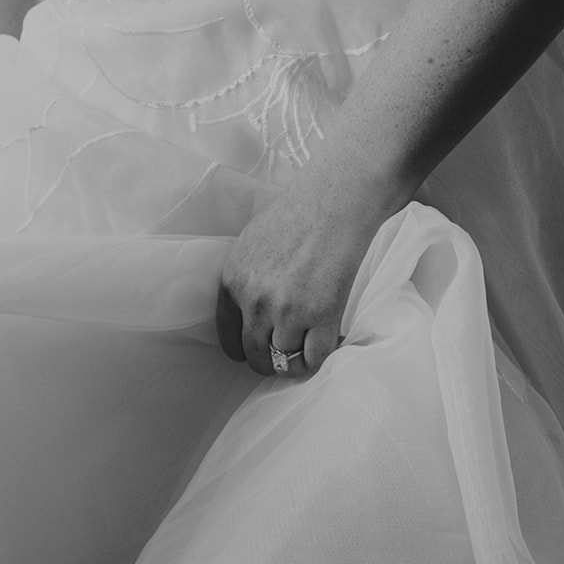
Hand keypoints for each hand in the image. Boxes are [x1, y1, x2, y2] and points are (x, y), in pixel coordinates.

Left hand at [215, 168, 400, 377]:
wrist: (335, 202)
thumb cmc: (297, 214)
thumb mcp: (250, 245)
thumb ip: (244, 282)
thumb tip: (249, 315)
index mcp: (232, 282)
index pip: (228, 339)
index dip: (244, 349)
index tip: (259, 347)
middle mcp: (256, 302)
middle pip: (256, 356)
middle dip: (269, 361)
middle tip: (285, 354)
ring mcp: (289, 312)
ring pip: (284, 362)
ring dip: (296, 362)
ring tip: (307, 349)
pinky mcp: (322, 316)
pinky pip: (315, 358)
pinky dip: (318, 360)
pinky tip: (324, 346)